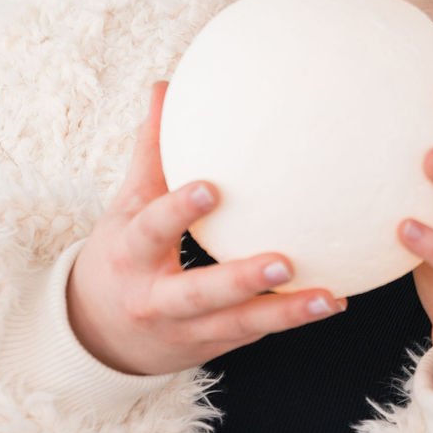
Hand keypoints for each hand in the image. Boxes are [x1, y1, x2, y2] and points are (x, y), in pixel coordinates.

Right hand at [66, 81, 347, 375]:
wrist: (99, 336)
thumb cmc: (123, 254)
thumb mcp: (128, 207)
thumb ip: (151, 152)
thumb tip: (165, 87)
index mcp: (130, 253)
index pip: (152, 229)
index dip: (178, 210)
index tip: (212, 188)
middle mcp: (155, 299)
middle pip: (198, 293)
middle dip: (240, 280)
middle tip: (285, 261)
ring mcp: (186, 329)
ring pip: (238, 324)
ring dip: (285, 311)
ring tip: (329, 298)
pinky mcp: (212, 346)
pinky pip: (254, 332)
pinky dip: (291, 316)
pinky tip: (333, 300)